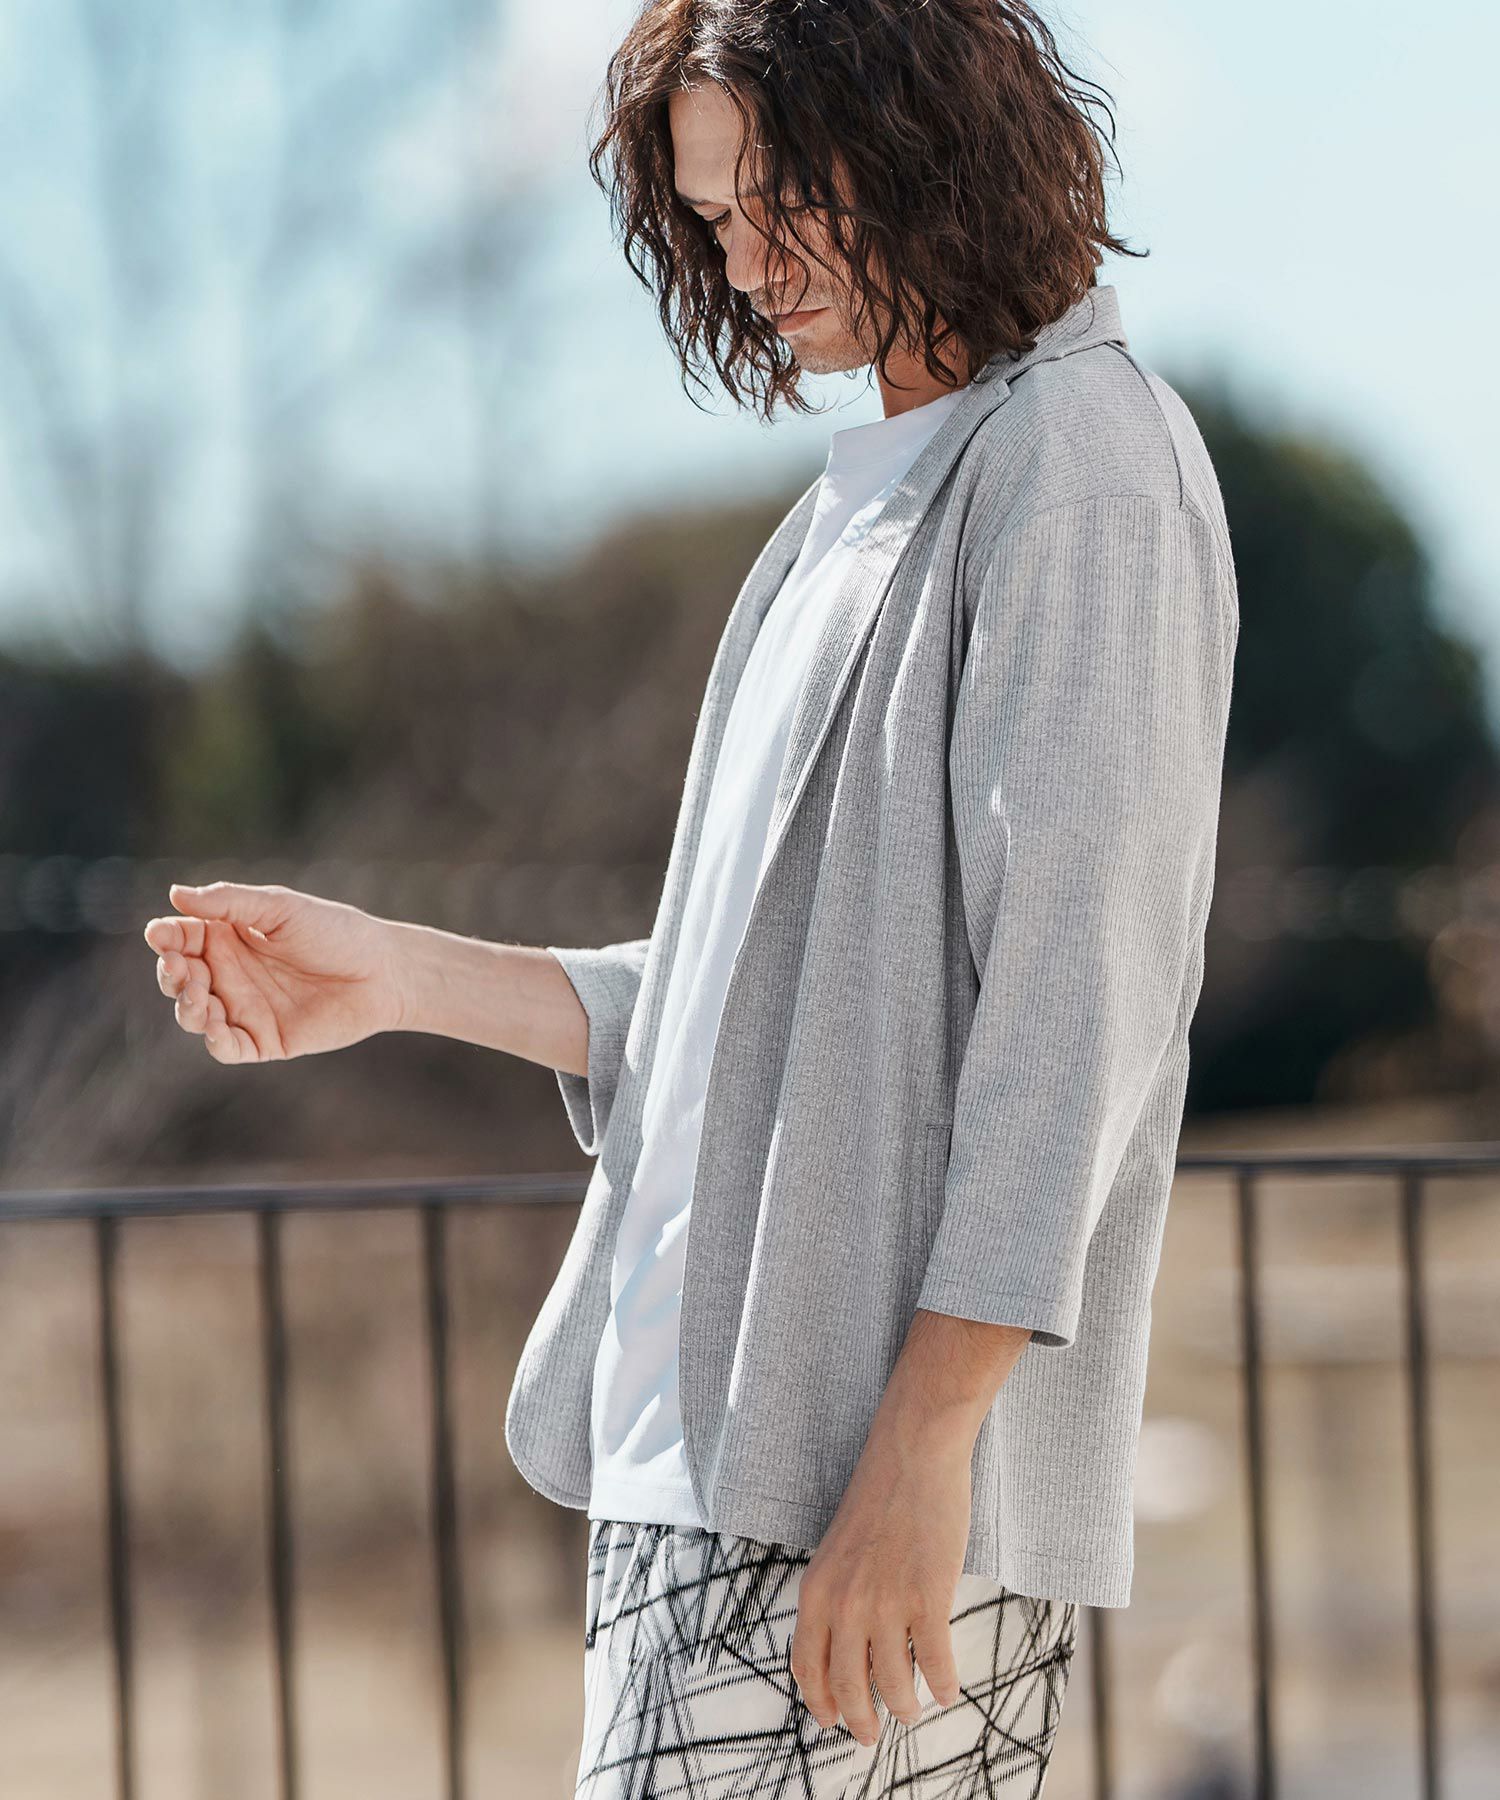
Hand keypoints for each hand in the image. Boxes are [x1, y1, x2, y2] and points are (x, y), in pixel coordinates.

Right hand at [143, 880, 406, 1063]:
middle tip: (181, 967)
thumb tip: (176, 895)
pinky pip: (227, 1047)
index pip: (181, 938)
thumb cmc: (337, 932)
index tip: (161, 934)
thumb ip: (230, 902)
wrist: (384, 972)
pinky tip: (214, 1025)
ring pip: (196, 1015)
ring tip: (198, 994)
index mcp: (229, 937)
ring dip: (187, 1006)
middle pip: (180, 979)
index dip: (166, 938)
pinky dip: (214, 1040)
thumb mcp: (281, 908)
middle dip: (171, 974)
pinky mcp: (264, 1040)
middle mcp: (231, 973)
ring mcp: (245, 1008)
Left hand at [789, 1419, 969, 1745]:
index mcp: (815, 1591)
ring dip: (906, 1707)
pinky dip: (944, 1686)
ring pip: (894, 1686)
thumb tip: (844, 1651)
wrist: (912, 1454)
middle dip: (862, 1722)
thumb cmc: (878, 1498)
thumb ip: (834, 1598)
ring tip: (914, 1709)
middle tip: (873, 1734)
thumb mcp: (835, 1551)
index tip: (833, 1722)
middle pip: (848, 1689)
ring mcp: (886, 1603)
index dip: (820, 1705)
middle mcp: (844, 1605)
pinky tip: (948, 1690)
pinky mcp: (928, 1598)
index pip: (807, 1669)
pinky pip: (936, 1665)